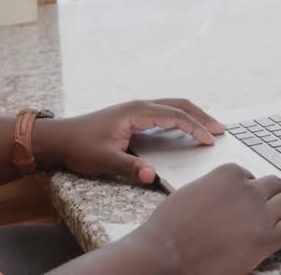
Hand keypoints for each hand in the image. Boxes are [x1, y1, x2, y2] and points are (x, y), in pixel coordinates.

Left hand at [34, 99, 226, 183]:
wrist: (59, 138)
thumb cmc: (79, 147)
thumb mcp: (103, 160)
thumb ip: (129, 167)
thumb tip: (152, 175)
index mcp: (136, 111)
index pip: (175, 116)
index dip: (195, 128)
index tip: (210, 140)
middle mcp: (140, 106)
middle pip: (179, 105)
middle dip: (201, 116)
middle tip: (221, 130)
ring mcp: (137, 109)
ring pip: (173, 107)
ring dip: (193, 116)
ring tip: (210, 129)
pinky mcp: (134, 116)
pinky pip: (164, 113)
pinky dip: (181, 118)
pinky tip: (186, 130)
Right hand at [124, 164, 280, 274]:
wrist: (166, 251)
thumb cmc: (170, 227)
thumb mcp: (193, 193)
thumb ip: (215, 191)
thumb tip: (226, 200)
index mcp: (229, 174)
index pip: (251, 177)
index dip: (255, 189)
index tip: (259, 195)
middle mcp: (248, 189)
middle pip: (276, 185)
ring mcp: (259, 213)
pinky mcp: (266, 237)